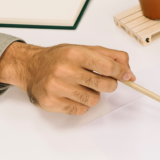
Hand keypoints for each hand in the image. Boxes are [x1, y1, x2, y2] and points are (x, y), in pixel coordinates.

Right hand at [0, 42, 134, 114]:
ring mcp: (57, 88)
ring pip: (94, 100)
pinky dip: (80, 104)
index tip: (125, 75)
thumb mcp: (84, 49)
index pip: (108, 66)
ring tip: (81, 86)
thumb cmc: (59, 58)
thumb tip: (129, 72)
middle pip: (104, 85)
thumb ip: (110, 57)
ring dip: (92, 95)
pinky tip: (71, 94)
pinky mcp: (52, 102)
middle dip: (108, 84)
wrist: (30, 67)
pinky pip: (80, 110)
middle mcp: (65, 70)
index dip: (121, 72)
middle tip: (100, 81)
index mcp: (74, 54)